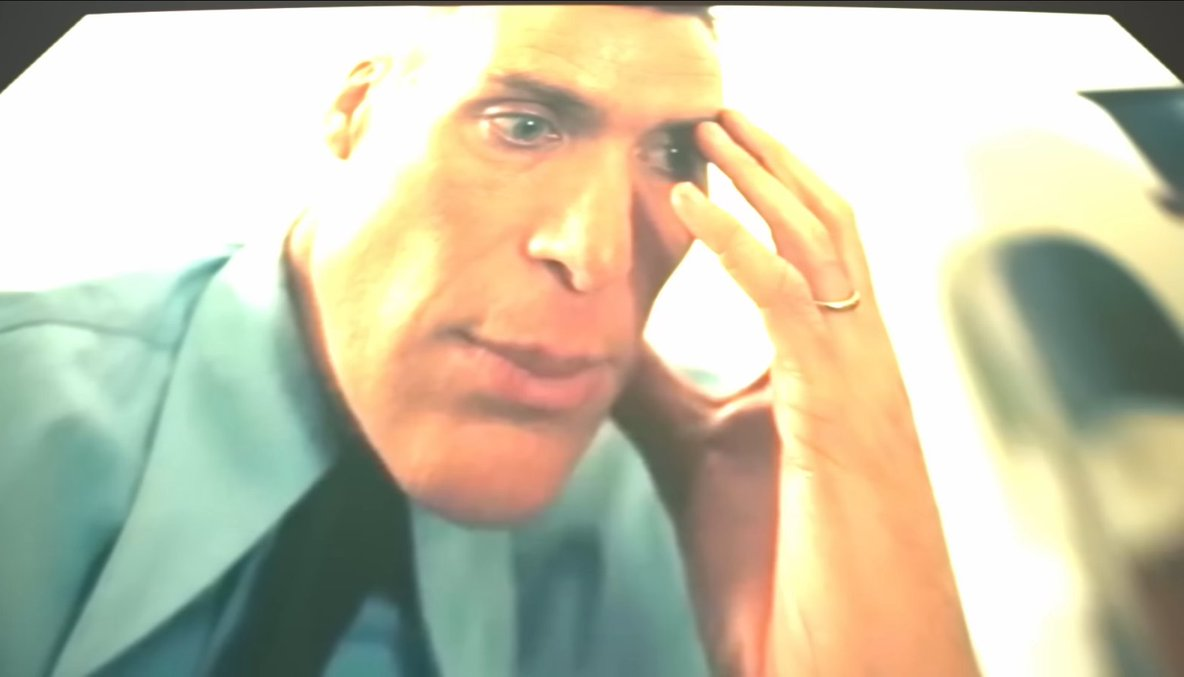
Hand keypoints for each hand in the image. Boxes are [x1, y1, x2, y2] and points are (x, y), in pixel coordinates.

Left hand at [613, 110, 976, 676]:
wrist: (839, 667)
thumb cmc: (779, 580)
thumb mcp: (694, 461)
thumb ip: (655, 394)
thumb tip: (600, 337)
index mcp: (828, 377)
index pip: (803, 258)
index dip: (756, 200)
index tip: (695, 158)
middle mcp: (859, 366)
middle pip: (828, 229)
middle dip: (772, 163)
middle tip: (715, 113)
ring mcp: (862, 387)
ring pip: (824, 245)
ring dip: (763, 179)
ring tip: (709, 131)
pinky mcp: (844, 418)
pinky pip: (791, 303)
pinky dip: (739, 244)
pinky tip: (688, 208)